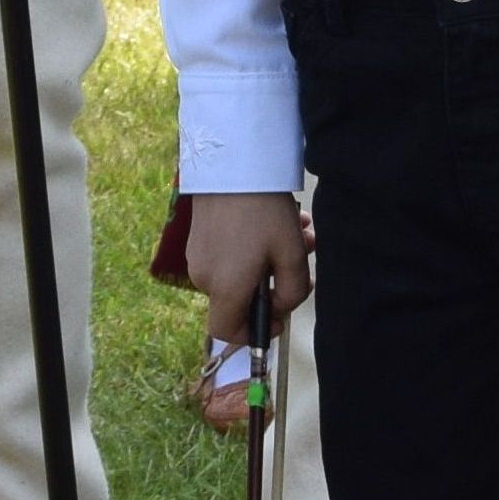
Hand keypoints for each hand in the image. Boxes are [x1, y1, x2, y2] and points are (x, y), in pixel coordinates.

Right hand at [186, 191, 312, 346]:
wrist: (230, 164)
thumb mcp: (291, 256)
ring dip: (268, 262)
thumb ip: (292, 294)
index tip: (276, 314)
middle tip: (301, 260)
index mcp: (224, 288)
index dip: (253, 335)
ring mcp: (197, 254)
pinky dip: (251, 248)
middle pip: (237, 300)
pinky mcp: (197, 236)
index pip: (227, 333)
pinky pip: (226, 255)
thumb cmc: (263, 214)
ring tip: (297, 233)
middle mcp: (203, 276)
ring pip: (236, 274)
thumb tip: (278, 304)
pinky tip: (275, 222)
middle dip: (272, 286)